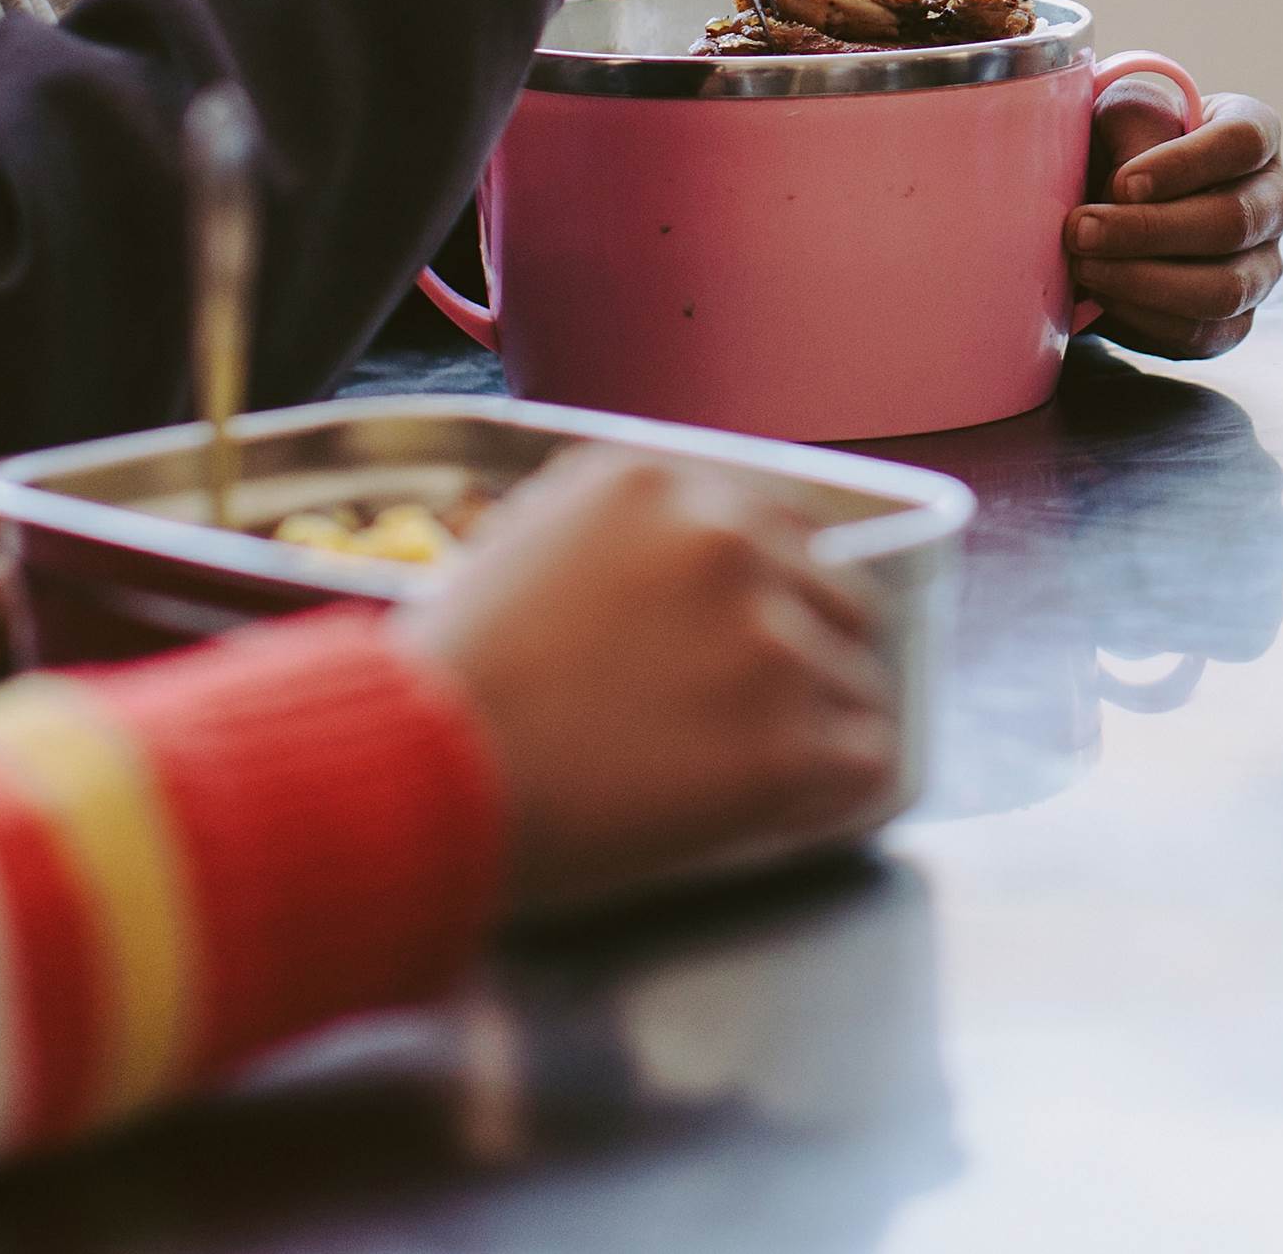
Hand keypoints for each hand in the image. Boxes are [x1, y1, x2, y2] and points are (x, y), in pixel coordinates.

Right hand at [393, 452, 898, 917]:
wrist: (415, 779)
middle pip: (836, 594)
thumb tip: (692, 537)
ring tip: (755, 764)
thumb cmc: (449, 678)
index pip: (780, 523)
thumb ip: (616, 525)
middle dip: (809, 649)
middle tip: (760, 709)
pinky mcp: (785, 744)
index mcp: (659, 481)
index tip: (760, 630)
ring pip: (857, 677)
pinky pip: (867, 757)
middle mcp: (726, 541)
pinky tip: (796, 800)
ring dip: (820, 721)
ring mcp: (765, 643)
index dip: (774, 588)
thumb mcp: (523, 539)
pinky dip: (839, 785)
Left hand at [1072, 87, 1282, 359]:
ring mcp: (1264, 267)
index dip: (1186, 164)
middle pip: (1235, 221)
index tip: (1123, 183)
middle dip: (1149, 231)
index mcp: (1256, 132)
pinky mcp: (1236, 320)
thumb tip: (1131, 191)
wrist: (1111, 205)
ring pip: (1225, 288)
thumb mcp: (1120, 113)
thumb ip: (1133, 128)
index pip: (1244, 142)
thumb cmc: (1121, 144)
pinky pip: (1202, 333)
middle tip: (1081, 230)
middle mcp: (1274, 202)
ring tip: (1083, 266)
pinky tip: (1101, 295)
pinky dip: (1145, 318)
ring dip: (1144, 281)